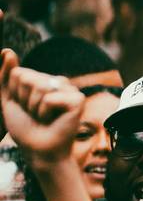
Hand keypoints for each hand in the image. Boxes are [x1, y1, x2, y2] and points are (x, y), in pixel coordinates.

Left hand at [0, 50, 83, 169]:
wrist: (39, 150)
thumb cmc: (25, 128)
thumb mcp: (9, 100)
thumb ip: (5, 76)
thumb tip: (7, 50)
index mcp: (43, 80)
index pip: (18, 73)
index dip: (15, 94)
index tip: (24, 108)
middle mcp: (58, 82)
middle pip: (26, 77)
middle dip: (23, 100)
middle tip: (34, 115)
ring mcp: (70, 90)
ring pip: (38, 86)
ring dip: (34, 108)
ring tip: (43, 118)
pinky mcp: (77, 100)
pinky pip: (50, 97)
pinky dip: (45, 112)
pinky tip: (54, 120)